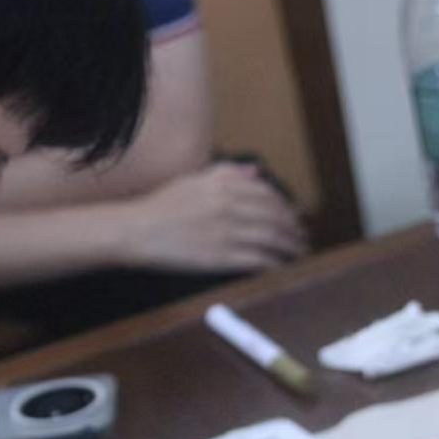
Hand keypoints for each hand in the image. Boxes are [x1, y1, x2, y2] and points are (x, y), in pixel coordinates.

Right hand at [110, 162, 307, 271]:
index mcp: (224, 185)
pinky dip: (273, 263)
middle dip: (294, 229)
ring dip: (290, 247)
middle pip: (276, 217)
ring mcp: (226, 232)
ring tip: (297, 253)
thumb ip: (226, 173)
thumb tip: (256, 172)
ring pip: (272, 239)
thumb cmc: (161, 206)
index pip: (269, 195)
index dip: (286, 208)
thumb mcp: (193, 180)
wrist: (136, 231)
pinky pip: (257, 259)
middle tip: (302, 237)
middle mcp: (230, 206)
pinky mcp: (220, 256)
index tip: (293, 217)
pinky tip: (279, 267)